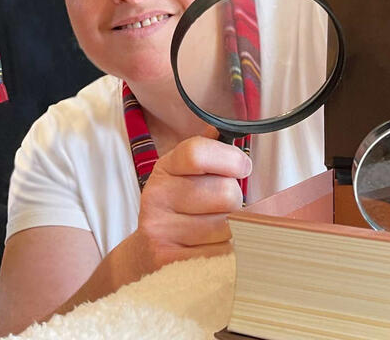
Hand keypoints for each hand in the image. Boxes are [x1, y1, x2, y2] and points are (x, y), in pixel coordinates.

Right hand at [133, 136, 250, 271]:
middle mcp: (157, 196)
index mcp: (166, 168)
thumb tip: (227, 129)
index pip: (198, 153)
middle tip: (223, 209)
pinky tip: (214, 249)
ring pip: (228, 227)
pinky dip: (228, 253)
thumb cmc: (180, 210)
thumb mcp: (186, 175)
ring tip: (215, 231)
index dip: (231, 159)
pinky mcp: (169, 261)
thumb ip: (208, 153)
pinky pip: (222, 254)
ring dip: (233, 230)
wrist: (147, 255)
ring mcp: (160, 230)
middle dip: (235, 202)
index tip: (242, 168)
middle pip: (226, 193)